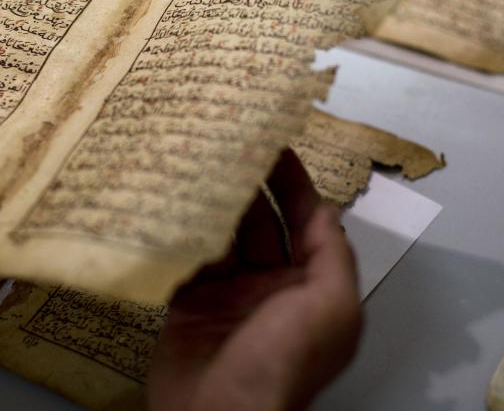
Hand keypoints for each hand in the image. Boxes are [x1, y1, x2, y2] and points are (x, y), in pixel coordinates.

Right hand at [148, 149, 361, 410]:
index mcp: (313, 287)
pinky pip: (189, 257)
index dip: (295, 183)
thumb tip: (326, 207)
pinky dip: (181, 230)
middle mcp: (274, 286)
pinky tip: (171, 200)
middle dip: (250, 184)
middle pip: (264, 222)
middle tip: (227, 142)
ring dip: (214, 202)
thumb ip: (332, 255)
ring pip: (224, 235)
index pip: (308, 221)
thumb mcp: (329, 309)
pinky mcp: (190, 303)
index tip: (275, 143)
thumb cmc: (282, 361)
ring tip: (196, 161)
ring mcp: (230, 294)